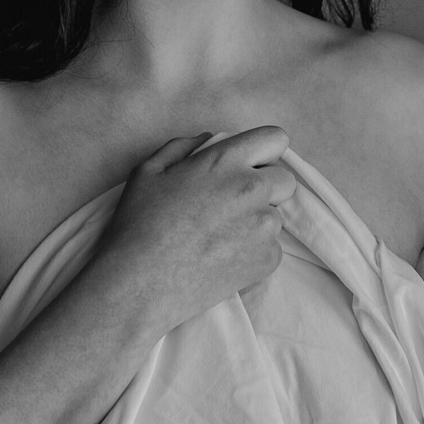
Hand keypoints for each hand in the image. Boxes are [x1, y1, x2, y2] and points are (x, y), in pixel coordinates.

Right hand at [85, 126, 296, 335]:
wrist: (140, 285)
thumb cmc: (138, 225)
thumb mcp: (149, 171)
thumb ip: (184, 147)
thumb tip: (209, 140)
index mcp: (226, 161)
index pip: (275, 139)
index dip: (265, 151)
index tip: (251, 165)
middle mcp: (253, 189)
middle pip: (284, 180)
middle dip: (266, 187)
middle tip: (232, 205)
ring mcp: (264, 226)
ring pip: (276, 216)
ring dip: (257, 222)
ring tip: (220, 237)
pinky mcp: (268, 259)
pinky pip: (272, 247)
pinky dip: (254, 251)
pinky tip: (222, 257)